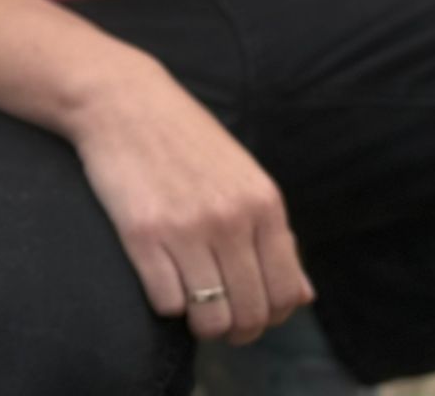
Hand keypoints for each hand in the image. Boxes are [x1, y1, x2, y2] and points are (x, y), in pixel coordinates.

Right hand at [70, 58, 312, 345]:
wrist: (129, 105)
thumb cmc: (191, 143)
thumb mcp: (246, 180)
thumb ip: (276, 238)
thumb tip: (305, 297)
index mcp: (264, 203)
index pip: (286, 292)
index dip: (272, 317)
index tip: (254, 312)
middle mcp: (231, 218)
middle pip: (249, 313)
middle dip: (237, 329)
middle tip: (221, 317)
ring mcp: (187, 229)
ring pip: (209, 319)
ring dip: (202, 322)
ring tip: (194, 300)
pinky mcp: (143, 237)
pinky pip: (166, 305)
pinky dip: (167, 302)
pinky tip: (164, 275)